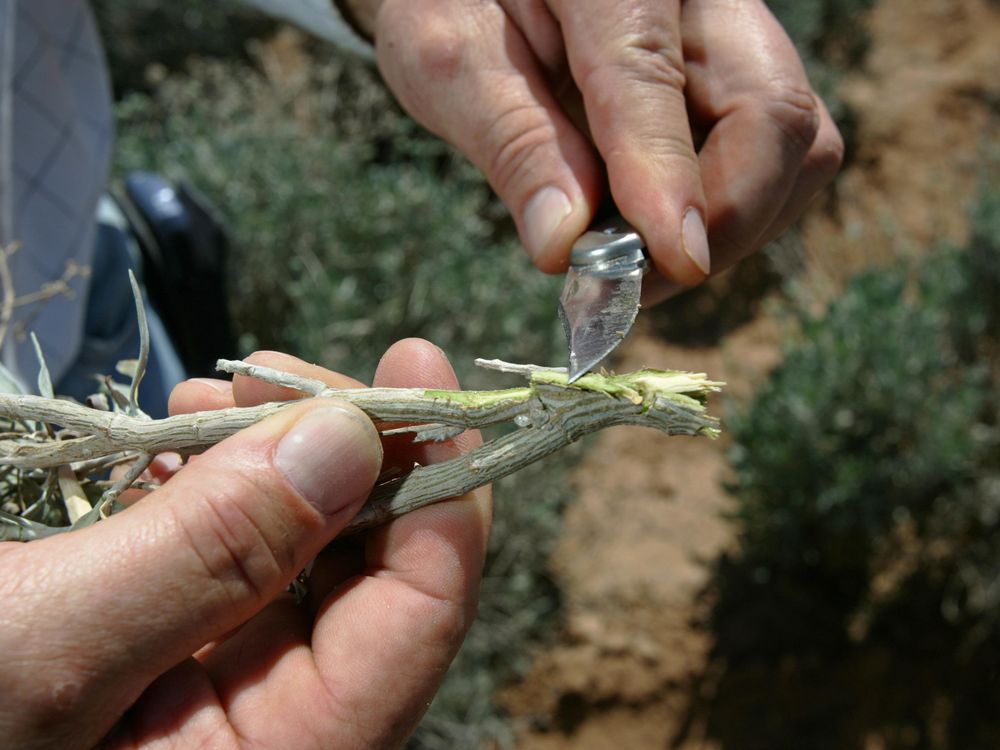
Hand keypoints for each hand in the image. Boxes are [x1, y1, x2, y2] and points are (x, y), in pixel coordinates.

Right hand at [0, 339, 489, 749]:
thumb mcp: (44, 646)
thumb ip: (209, 555)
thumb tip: (349, 440)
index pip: (420, 618)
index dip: (440, 486)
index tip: (419, 370)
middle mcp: (274, 733)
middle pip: (372, 573)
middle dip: (341, 457)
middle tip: (275, 374)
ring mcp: (223, 694)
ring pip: (305, 557)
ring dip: (273, 462)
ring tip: (207, 399)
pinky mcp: (174, 660)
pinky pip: (235, 563)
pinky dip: (217, 492)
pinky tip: (174, 445)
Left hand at [360, 0, 842, 301]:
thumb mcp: (446, 55)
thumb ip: (509, 139)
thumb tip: (562, 244)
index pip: (654, 79)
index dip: (668, 183)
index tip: (673, 265)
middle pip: (772, 111)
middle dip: (721, 219)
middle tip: (637, 280)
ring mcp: (730, 28)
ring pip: (793, 139)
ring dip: (732, 220)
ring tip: (639, 253)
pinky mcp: (737, 67)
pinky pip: (774, 147)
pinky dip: (729, 204)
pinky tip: (657, 218)